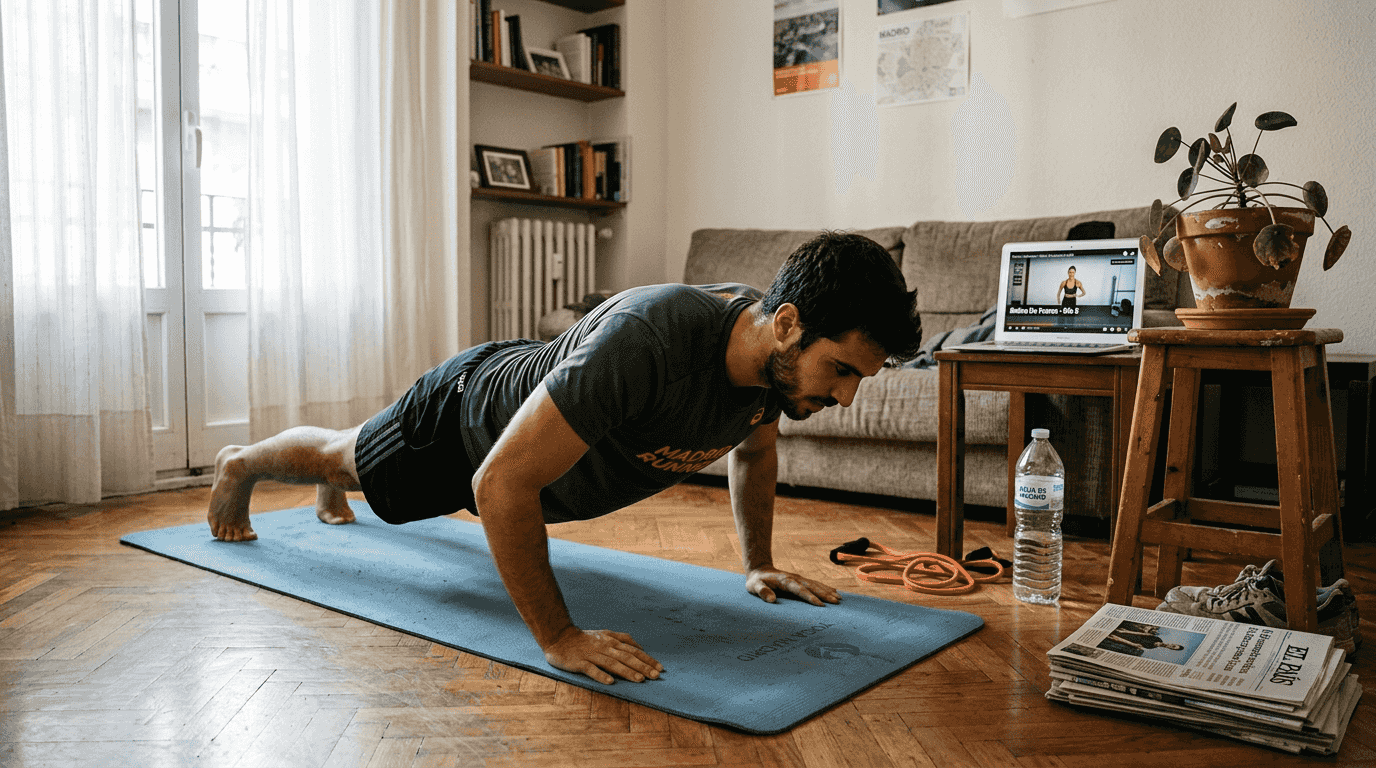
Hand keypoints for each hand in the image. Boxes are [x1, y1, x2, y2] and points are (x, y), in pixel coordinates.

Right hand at [544, 627, 663, 684]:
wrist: (559, 636)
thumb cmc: (584, 638)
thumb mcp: (606, 634)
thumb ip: (623, 639)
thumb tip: (641, 647)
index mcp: (612, 641)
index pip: (633, 650)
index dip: (647, 659)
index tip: (660, 668)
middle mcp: (604, 647)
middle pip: (626, 657)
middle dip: (642, 666)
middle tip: (655, 676)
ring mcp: (592, 654)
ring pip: (612, 663)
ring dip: (627, 671)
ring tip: (639, 679)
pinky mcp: (579, 662)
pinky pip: (591, 669)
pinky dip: (601, 675)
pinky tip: (610, 682)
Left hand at [747, 567, 841, 606]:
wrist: (760, 570)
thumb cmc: (756, 581)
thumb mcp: (754, 586)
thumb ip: (762, 592)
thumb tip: (771, 600)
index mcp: (785, 580)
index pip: (799, 590)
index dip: (810, 597)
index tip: (820, 605)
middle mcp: (795, 578)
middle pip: (812, 586)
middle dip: (825, 594)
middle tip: (837, 602)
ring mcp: (799, 578)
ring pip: (816, 584)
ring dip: (828, 591)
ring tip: (839, 599)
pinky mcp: (800, 580)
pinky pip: (815, 584)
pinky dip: (825, 588)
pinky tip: (834, 592)